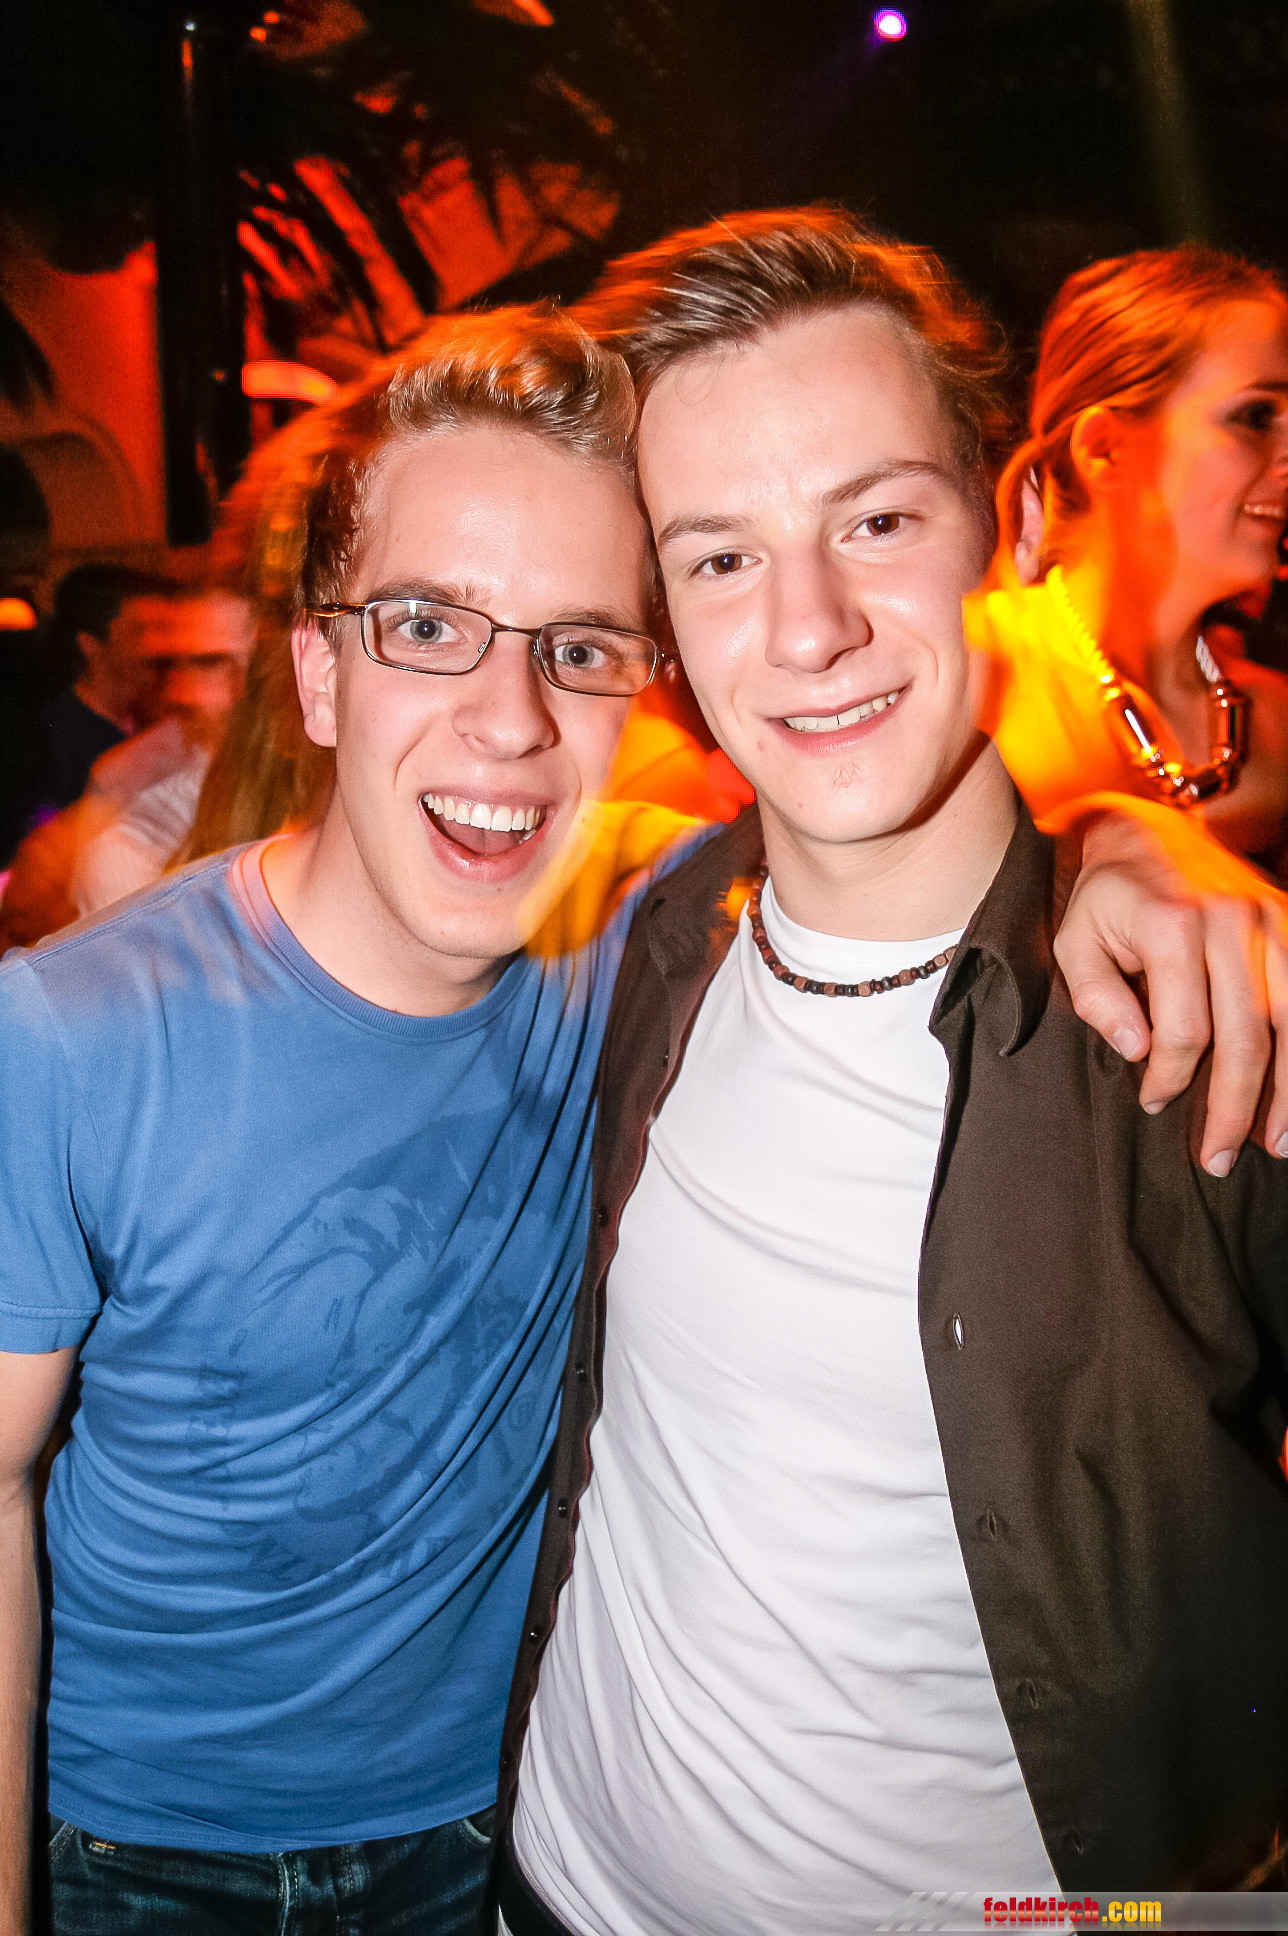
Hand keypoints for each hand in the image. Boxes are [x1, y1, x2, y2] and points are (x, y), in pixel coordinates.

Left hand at [1052, 796, 1287, 1174]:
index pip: (1182, 1029)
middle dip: (1234, 1107)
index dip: (1169, 1077)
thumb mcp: (1074, 940)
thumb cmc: (1107, 899)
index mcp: (1171, 925)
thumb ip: (1096, 996)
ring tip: (1276, 1145)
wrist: (1148, 830)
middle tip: (1219, 1158)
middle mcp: (1230, 920)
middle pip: (1244, 1036)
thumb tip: (1136, 1050)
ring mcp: (1269, 919)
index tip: (1153, 1102)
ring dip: (1286, 1091)